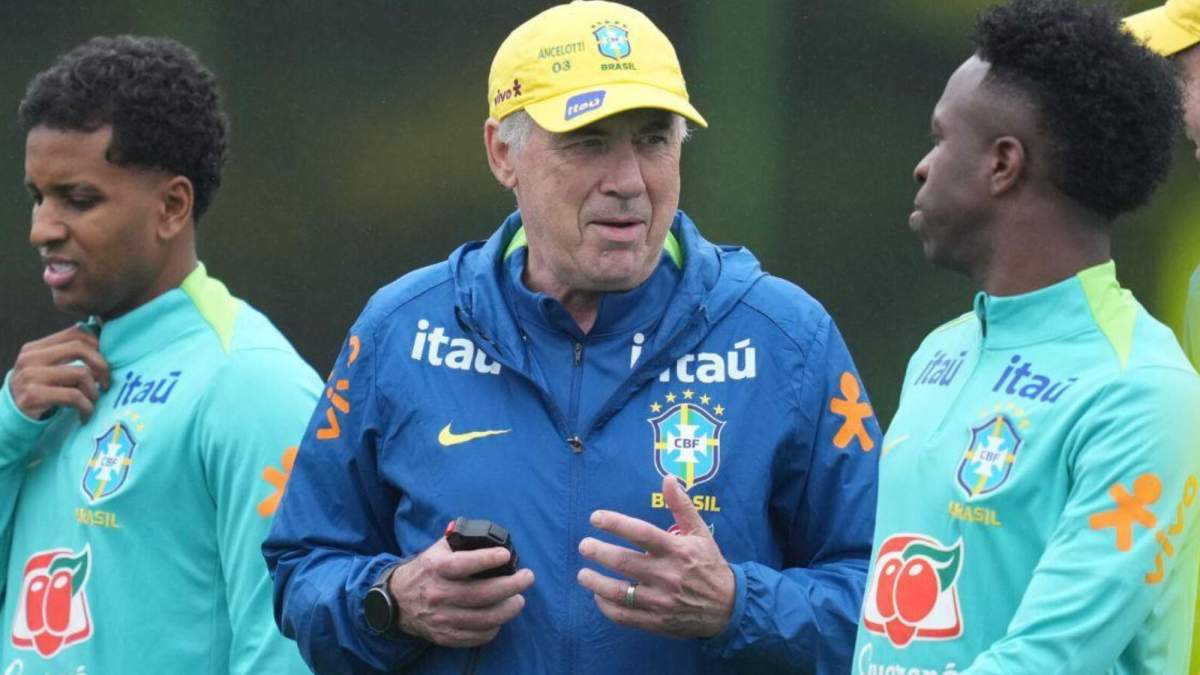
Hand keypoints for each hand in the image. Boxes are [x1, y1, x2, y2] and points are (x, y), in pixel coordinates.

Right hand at [9, 326, 109, 420]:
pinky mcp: (33, 396)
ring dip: (94, 390)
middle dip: (101, 365)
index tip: (106, 360)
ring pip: (81, 373)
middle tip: (106, 382)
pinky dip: (86, 406)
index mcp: (35, 348)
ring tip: (93, 400)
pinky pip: (73, 396)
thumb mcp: (47, 368)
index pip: (74, 333)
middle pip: (79, 348)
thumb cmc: (38, 391)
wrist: (12, 416)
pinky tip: (85, 413)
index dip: (97, 344)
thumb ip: (66, 355)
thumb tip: (101, 340)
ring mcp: (30, 376)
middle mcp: (30, 358)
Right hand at [389, 536, 533, 647]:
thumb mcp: (437, 550)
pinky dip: (493, 628)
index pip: (462, 564)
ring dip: (507, 609)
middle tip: (527, 577)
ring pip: (483, 618)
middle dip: (510, 586)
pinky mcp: (445, 636)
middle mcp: (438, 594)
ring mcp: (441, 618)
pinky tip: (501, 618)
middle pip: (480, 594)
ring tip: (519, 599)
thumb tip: (489, 535)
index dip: (486, 559)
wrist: (397, 600)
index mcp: (436, 568)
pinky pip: (475, 636)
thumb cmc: (426, 570)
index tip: (505, 554)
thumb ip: (460, 541)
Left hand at [577, 475, 734, 638]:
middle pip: (624, 562)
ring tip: (582, 574)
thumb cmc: (710, 565)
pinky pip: (625, 616)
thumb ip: (682, 506)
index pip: (641, 533)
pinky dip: (607, 606)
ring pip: (620, 592)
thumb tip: (669, 478)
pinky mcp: (657, 621)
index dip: (615, 523)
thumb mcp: (701, 533)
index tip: (595, 518)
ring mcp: (661, 601)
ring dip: (596, 583)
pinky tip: (599, 596)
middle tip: (584, 546)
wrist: (729, 608)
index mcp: (677, 550)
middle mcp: (667, 575)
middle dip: (599, 552)